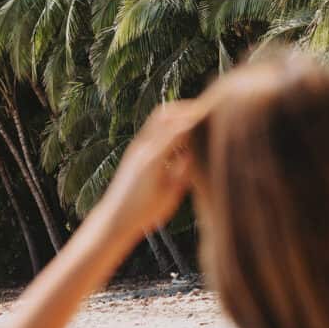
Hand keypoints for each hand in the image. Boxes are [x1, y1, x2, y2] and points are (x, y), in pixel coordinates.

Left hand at [97, 102, 201, 240]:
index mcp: (154, 158)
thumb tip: (193, 152)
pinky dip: (168, 123)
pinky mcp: (134, 151)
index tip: (214, 112)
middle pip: (166, 114)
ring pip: (158, 118)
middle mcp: (143, 147)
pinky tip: (180, 134)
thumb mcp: (170, 195)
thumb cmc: (144, 212)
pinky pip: (153, 128)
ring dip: (177, 114)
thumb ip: (183, 172)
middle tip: (205, 110)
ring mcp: (136, 147)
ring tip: (195, 118)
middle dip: (186, 109)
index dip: (197, 118)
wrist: (114, 218)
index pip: (179, 128)